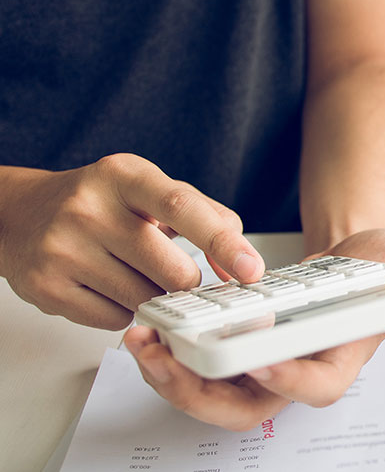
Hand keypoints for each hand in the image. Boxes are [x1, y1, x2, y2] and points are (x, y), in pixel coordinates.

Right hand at [0, 154, 264, 329]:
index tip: (251, 269)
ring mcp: (63, 248)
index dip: (222, 242)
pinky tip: (107, 286)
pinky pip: (113, 319)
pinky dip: (123, 311)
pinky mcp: (45, 287)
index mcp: (124, 175)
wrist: (21, 214)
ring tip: (134, 273)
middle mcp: (89, 208)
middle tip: (178, 275)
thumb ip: (209, 217)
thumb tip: (239, 265)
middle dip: (187, 282)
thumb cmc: (104, 202)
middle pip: (170, 268)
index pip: (182, 207)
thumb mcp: (153, 190)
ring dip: (154, 297)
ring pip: (143, 299)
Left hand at [125, 228, 384, 429]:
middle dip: (202, 394)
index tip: (259, 359)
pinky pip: (198, 365)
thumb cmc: (380, 264)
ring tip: (142, 342)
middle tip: (170, 360)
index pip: (317, 388)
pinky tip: (147, 325)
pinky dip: (168, 353)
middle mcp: (298, 370)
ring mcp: (264, 364)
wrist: (353, 258)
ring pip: (213, 395)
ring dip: (172, 377)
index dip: (288, 380)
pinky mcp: (238, 347)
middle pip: (248, 409)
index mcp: (342, 356)